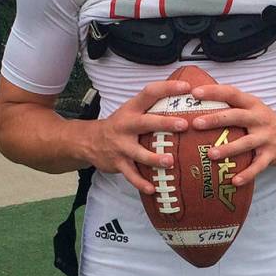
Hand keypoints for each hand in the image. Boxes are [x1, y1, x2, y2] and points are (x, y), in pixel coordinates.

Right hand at [86, 79, 190, 194]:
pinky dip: (141, 183)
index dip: (168, 88)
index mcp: (132, 109)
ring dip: (154, 158)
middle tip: (184, 125)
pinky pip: (131, 175)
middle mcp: (126, 125)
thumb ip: (151, 106)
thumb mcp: (131, 110)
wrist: (89, 141)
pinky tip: (152, 189)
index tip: (187, 87)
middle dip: (165, 123)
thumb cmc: (120, 124)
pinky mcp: (118, 163)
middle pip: (146, 122)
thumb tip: (183, 97)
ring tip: (170, 161)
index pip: (150, 93)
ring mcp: (121, 146)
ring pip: (139, 153)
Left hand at [189, 84, 275, 186]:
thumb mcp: (253, 107)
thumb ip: (233, 105)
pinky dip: (247, 174)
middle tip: (196, 123)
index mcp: (252, 104)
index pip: (232, 93)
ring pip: (246, 142)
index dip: (214, 92)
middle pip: (236, 116)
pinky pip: (258, 166)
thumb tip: (201, 100)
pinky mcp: (271, 154)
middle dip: (216, 119)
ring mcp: (266, 137)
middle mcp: (259, 118)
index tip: (196, 92)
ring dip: (228, 148)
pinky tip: (234, 181)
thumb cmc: (265, 121)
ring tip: (210, 154)